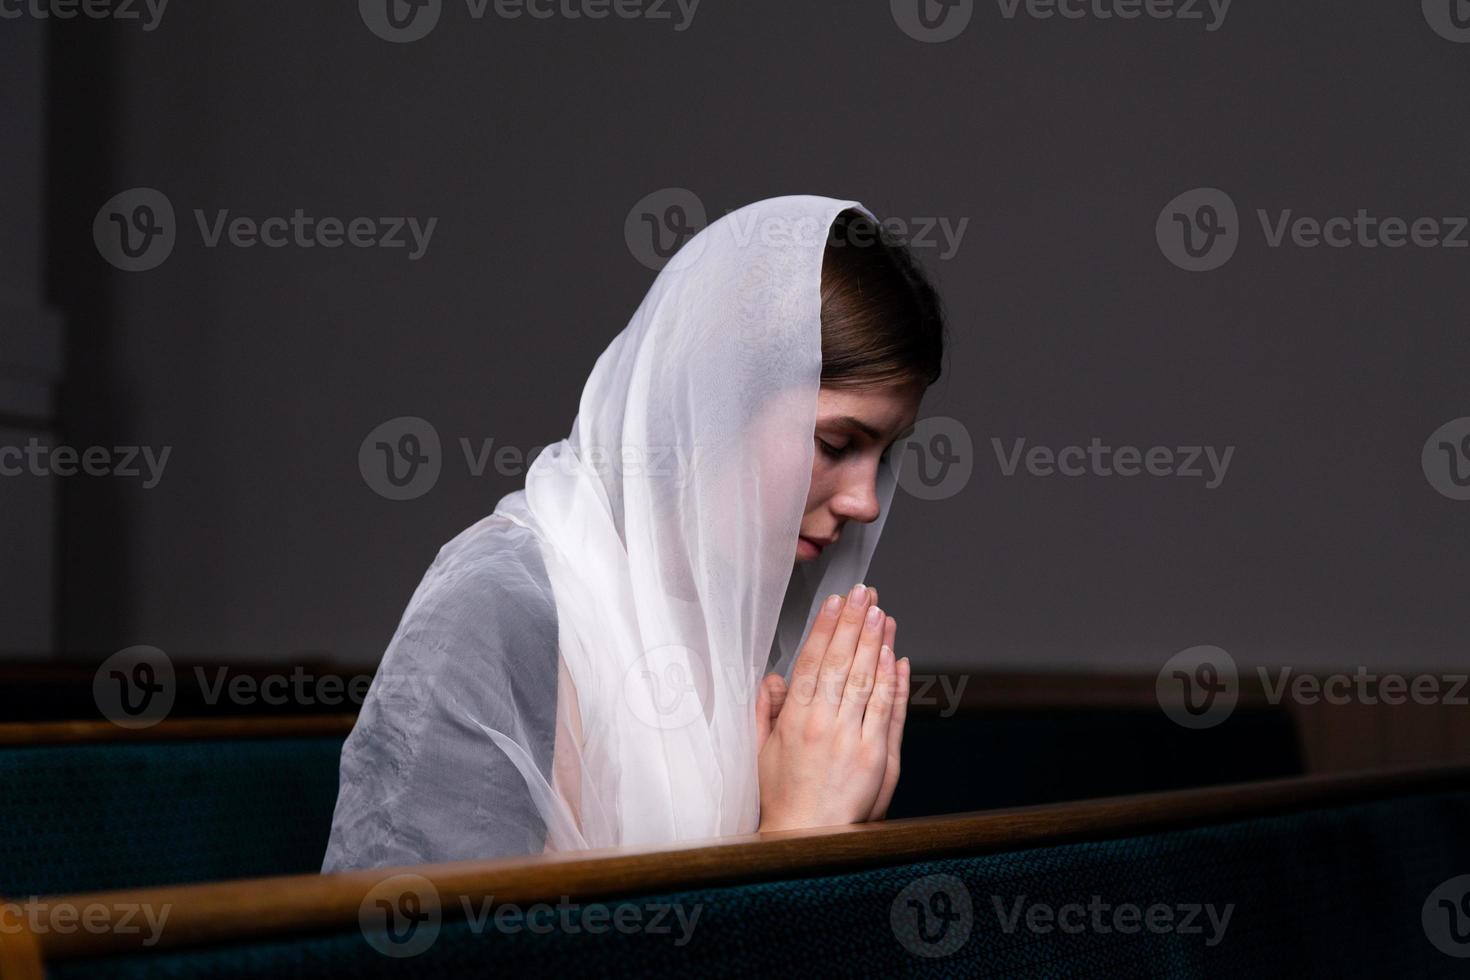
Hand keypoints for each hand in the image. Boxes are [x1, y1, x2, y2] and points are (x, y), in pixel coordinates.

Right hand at [755, 583, 909, 830]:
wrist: (808, 838)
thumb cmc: (783, 798)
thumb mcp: (761, 751)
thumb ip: (766, 711)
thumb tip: (772, 678)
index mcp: (794, 720)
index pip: (813, 661)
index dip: (826, 627)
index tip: (835, 601)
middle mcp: (824, 724)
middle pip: (844, 662)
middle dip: (855, 623)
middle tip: (865, 593)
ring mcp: (853, 739)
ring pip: (869, 680)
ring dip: (877, 643)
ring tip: (882, 614)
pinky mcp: (878, 757)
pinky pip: (888, 711)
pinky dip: (894, 682)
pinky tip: (896, 656)